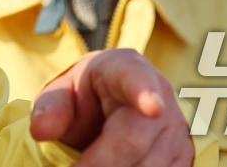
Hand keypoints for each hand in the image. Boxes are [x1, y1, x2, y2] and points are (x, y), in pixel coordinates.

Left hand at [31, 49, 191, 166]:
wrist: (111, 107)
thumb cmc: (85, 98)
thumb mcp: (61, 94)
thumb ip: (50, 108)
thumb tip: (42, 130)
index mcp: (126, 68)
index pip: (136, 78)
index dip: (144, 93)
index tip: (151, 107)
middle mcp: (161, 95)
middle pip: (135, 140)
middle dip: (101, 163)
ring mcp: (177, 129)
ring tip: (87, 163)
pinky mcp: (184, 159)